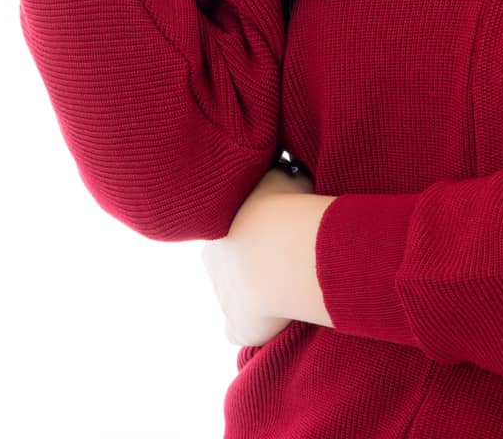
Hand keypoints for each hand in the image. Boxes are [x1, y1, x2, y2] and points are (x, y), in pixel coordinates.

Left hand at [201, 166, 315, 348]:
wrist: (278, 251)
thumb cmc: (283, 207)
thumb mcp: (282, 177)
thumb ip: (281, 177)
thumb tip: (288, 173)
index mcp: (219, 224)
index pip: (230, 225)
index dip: (253, 225)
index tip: (274, 225)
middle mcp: (215, 260)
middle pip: (229, 260)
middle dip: (248, 258)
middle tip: (280, 255)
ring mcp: (223, 294)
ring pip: (233, 293)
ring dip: (252, 291)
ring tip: (283, 285)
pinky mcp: (237, 324)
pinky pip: (236, 329)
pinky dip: (244, 327)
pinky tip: (262, 324)